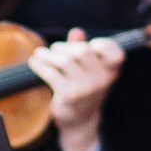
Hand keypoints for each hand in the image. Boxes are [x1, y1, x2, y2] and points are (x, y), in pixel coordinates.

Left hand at [29, 29, 124, 150]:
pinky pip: (51, 73)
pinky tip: (34, 61)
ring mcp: (86, 88)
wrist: (80, 119)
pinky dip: (40, 65)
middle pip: (83, 51)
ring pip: (65, 61)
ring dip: (49, 55)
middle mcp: (102, 79)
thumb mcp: (90, 68)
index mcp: (112, 71)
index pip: (115, 53)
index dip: (104, 45)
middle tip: (57, 49)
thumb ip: (84, 47)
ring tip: (42, 53)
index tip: (92, 45)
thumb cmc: (85, 86)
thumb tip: (77, 32)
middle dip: (66, 47)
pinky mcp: (69, 95)